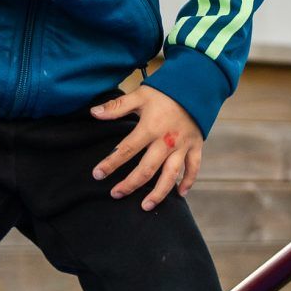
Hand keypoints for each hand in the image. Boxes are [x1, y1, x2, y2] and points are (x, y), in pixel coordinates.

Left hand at [89, 85, 202, 209]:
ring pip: (170, 175)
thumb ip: (117, 106)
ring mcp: (183, 146)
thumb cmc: (166, 91)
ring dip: (158, 193)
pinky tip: (180, 194)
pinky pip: (193, 168)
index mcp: (150, 128)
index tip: (97, 175)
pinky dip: (188, 182)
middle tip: (115, 194)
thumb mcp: (140, 95)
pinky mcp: (196, 146)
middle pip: (147, 169)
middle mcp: (167, 141)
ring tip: (145, 206)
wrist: (197, 84)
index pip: (126, 150)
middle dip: (130, 184)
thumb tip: (93, 113)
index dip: (111, 163)